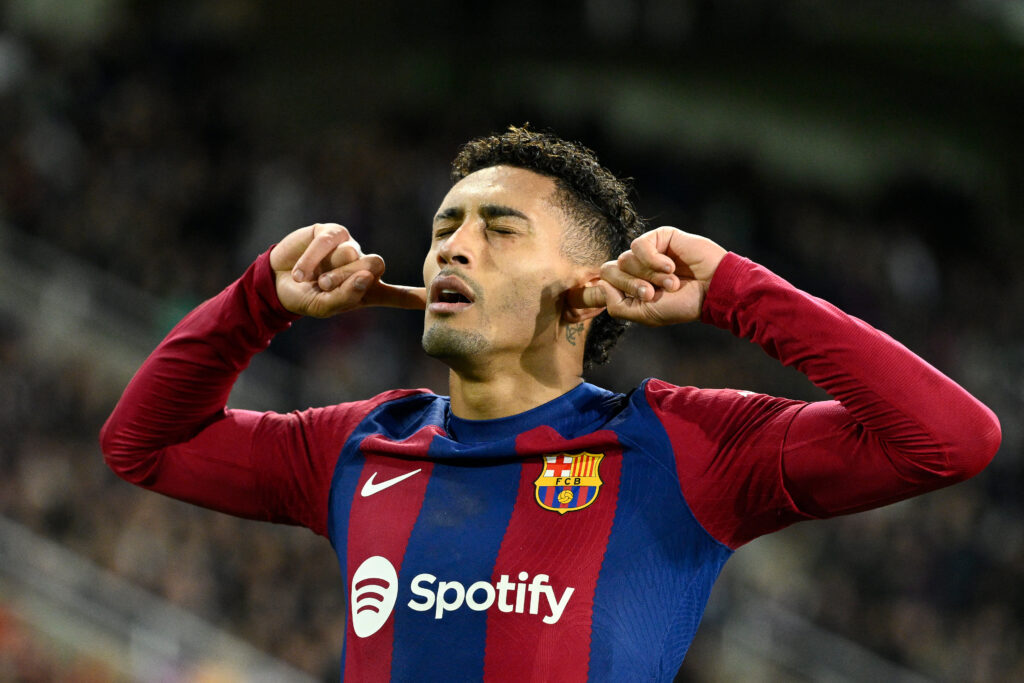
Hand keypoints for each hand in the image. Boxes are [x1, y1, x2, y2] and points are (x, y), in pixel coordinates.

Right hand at [269, 223, 425, 317]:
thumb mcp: (323, 306)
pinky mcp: (331, 232)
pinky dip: (312, 259)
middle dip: (350, 278)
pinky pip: (329, 241)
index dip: (416, 296)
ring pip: (352, 253)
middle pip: (375, 265)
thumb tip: (366, 277)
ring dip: (329, 271)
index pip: (398, 294)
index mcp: (367, 290)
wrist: (274, 281)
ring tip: (313, 281)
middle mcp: (362, 266)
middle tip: (326, 287)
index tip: (435, 298)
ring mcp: (349, 247)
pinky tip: (299, 273)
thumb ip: (345, 297)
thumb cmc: (304, 297)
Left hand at [580, 227, 725, 325]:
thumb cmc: (682, 305)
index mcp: (630, 286)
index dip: (614, 291)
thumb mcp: (645, 314)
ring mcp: (647, 252)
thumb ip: (617, 306)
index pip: (604, 281)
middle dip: (631, 285)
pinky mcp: (660, 236)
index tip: (637, 299)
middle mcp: (636, 268)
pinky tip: (671, 267)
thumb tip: (602, 284)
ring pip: (625, 259)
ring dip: (649, 275)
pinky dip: (653, 260)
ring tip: (672, 282)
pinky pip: (639, 245)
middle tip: (653, 294)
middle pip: (610, 270)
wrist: (712, 291)